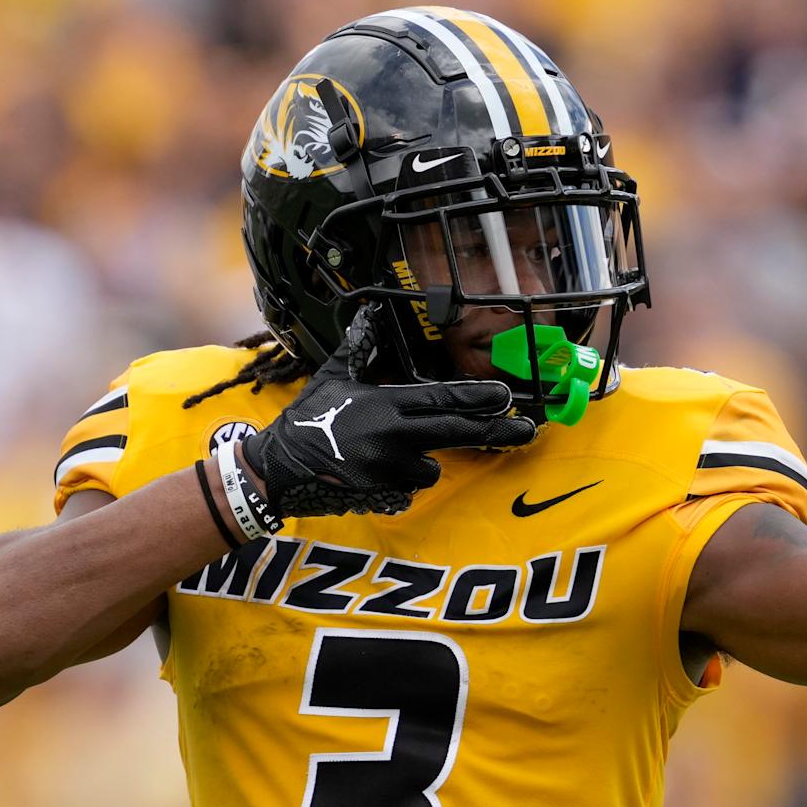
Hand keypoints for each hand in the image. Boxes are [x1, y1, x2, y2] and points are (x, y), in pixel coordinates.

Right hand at [244, 303, 535, 516]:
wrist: (279, 467)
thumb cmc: (308, 419)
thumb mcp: (332, 377)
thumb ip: (357, 347)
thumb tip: (368, 313)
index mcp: (385, 404)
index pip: (441, 399)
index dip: (476, 398)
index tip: (507, 397)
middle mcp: (393, 435)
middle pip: (456, 433)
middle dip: (495, 431)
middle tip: (526, 430)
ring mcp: (389, 468)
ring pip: (432, 467)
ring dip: (421, 462)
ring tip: (385, 453)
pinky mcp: (382, 493)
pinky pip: (409, 487)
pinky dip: (401, 481)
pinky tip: (375, 473)